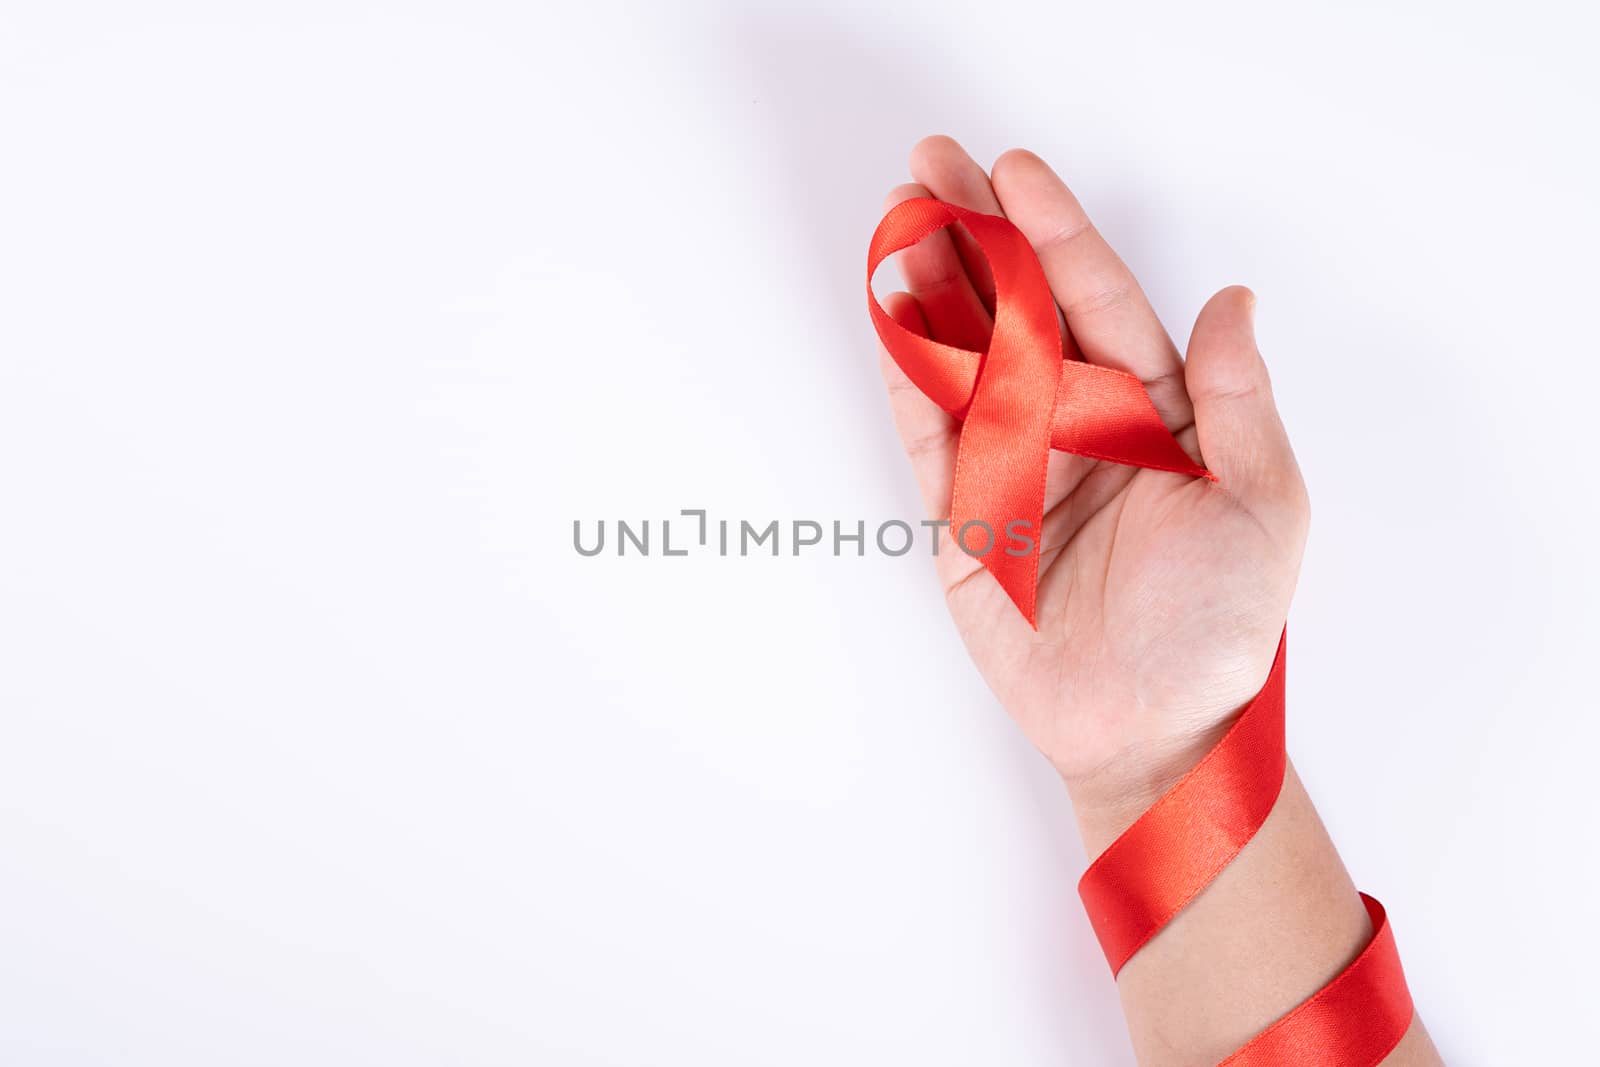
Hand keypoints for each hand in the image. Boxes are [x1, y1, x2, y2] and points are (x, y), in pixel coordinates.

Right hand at [878, 137, 1310, 850]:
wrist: (1152, 733)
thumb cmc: (1219, 629)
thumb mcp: (1262, 507)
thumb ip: (1237, 401)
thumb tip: (1232, 301)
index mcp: (1155, 412)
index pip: (1097, 302)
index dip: (1055, 235)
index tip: (1015, 174)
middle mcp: (1080, 425)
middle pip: (1019, 312)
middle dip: (976, 237)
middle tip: (931, 166)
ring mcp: (1017, 467)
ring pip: (965, 360)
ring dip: (930, 291)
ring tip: (896, 220)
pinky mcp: (966, 518)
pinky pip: (930, 437)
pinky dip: (906, 380)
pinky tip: (887, 321)